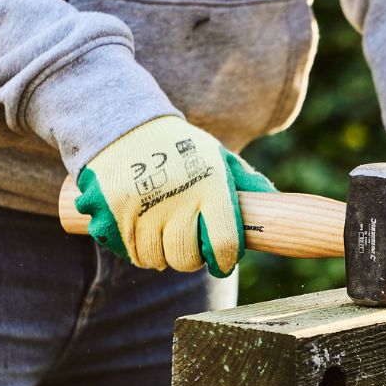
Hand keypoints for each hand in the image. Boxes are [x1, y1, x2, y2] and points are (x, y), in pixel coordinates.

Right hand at [74, 116, 275, 276]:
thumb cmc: (180, 148)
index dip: (224, 260)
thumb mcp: (217, 157)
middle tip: (186, 240)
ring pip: (154, 259)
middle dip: (189, 257)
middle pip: (185, 259)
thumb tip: (275, 200)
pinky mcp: (111, 213)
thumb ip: (245, 182)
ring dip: (159, 253)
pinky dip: (135, 248)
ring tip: (161, 230)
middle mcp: (176, 199)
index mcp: (209, 187)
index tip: (221, 260)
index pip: (223, 245)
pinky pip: (128, 252)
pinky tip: (139, 228)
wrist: (125, 125)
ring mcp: (140, 208)